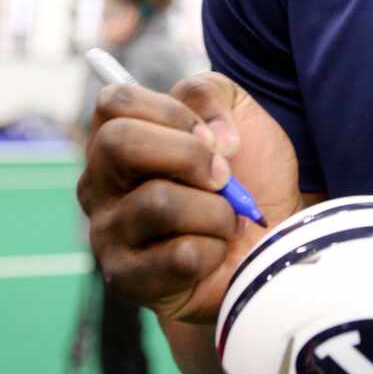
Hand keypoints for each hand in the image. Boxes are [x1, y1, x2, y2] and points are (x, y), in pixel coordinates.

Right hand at [77, 73, 301, 324]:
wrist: (272, 237)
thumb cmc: (248, 173)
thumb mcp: (238, 112)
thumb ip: (210, 94)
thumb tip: (207, 136)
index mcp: (118, 136)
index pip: (114, 103)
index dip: (172, 113)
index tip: (213, 136)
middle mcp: (99, 183)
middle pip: (119, 143)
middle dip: (190, 156)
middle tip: (224, 176)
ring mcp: (105, 233)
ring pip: (158, 201)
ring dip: (216, 210)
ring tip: (227, 220)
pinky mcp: (125, 280)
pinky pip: (179, 256)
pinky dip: (215, 249)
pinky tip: (216, 252)